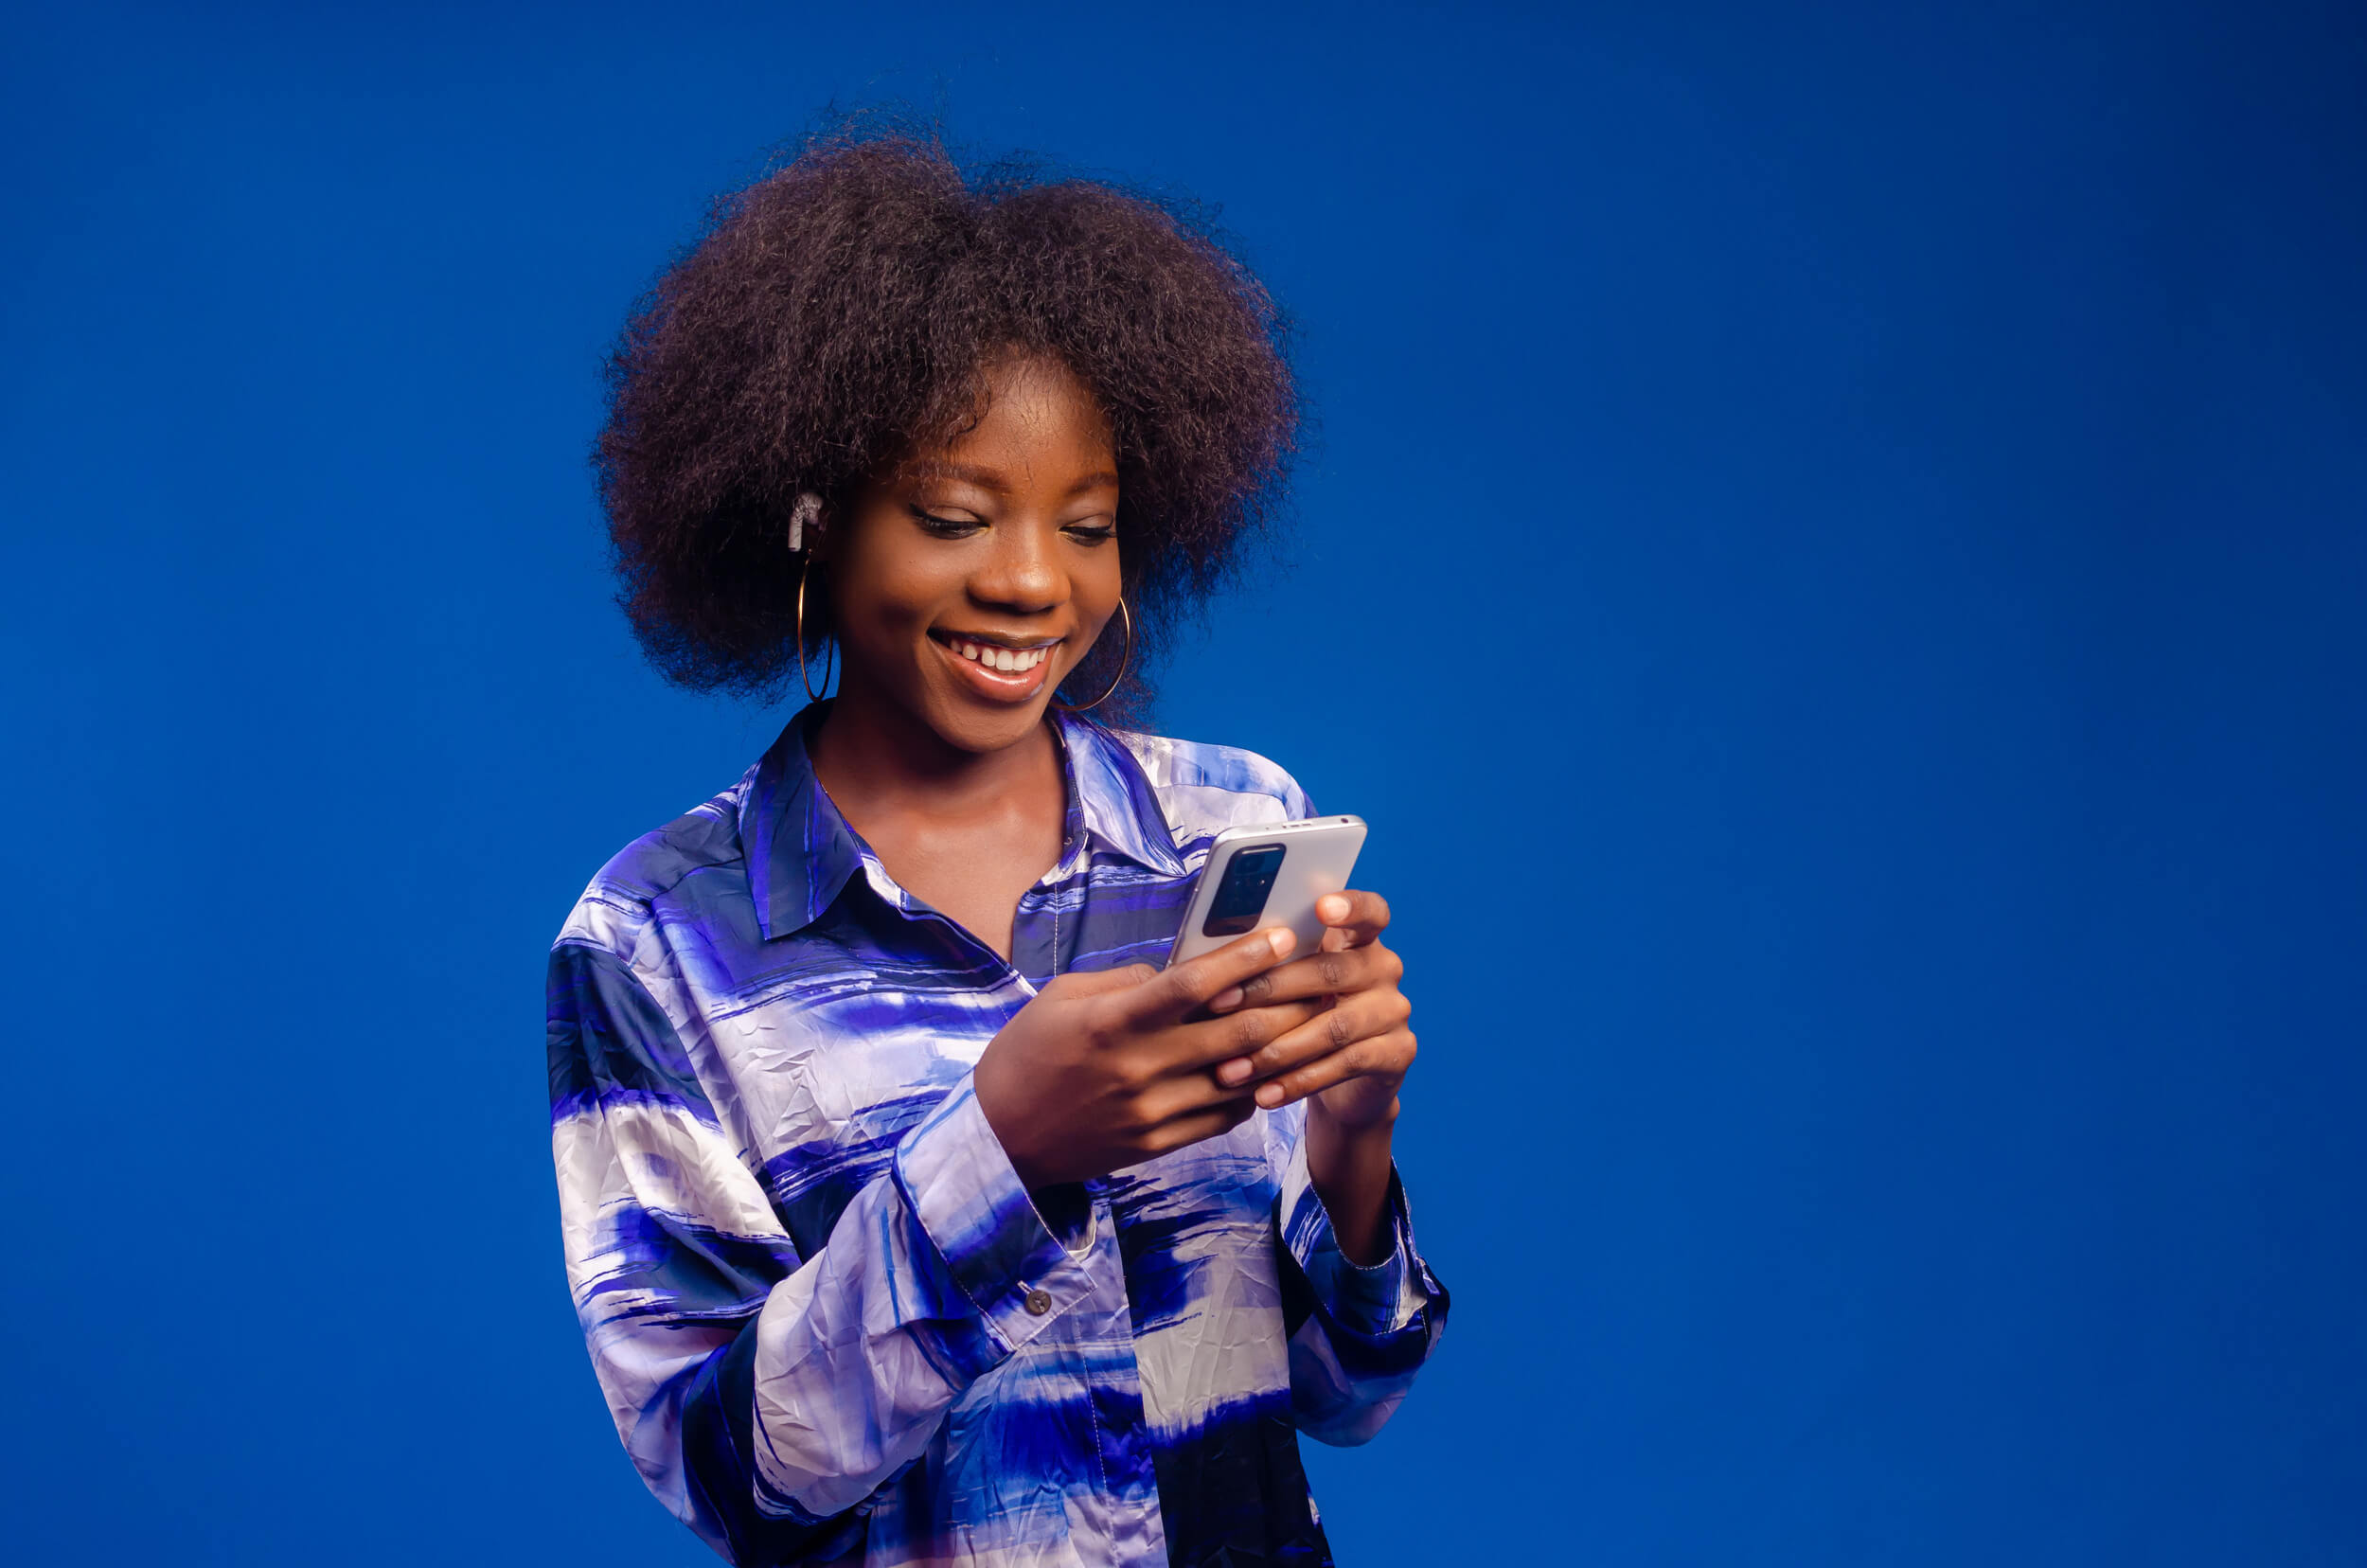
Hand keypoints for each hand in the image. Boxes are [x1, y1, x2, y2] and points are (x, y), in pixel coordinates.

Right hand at [972, 928, 1322, 1188]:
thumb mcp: (1064, 997)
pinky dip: (1251, 1091)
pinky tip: (1265, 1069)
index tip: (1281, 936)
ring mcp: (1151, 1111)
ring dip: (1280, 1048)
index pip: (1192, 983)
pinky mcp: (1158, 1144)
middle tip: (1319, 977)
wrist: (1002, 1137)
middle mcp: (1138, 1067)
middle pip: (1232, 1030)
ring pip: (1239, 1077)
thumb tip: (1181, 970)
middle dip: (1285, 1000)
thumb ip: (1127, 981)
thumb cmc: (1029, 1054)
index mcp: (1112, 1022)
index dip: (1244, 958)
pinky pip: (1223, 1116)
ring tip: (1310, 1021)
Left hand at [1205, 890, 1415, 1131]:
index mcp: (1361, 940)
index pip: (1370, 910)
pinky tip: (1263, 1094)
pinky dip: (1298, 1082)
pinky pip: (1343, 1065)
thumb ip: (1274, 964)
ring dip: (1275, 1050)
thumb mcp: (1292, 987)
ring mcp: (1395, 1011)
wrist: (1348, 1084)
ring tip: (1231, 1069)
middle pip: (1330, 972)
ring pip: (1333, 1027)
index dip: (1350, 905)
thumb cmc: (1305, 1019)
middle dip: (1269, 990)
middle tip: (1217, 1006)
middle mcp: (1385, 969)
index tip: (1321, 907)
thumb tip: (1211, 958)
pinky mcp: (1398, 1053)